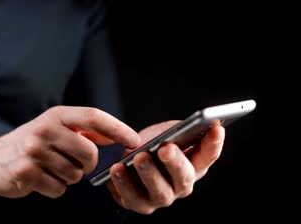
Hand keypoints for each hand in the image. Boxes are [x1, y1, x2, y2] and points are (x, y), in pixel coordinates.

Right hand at [0, 106, 139, 203]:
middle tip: (75, 163)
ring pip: (75, 174)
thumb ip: (83, 129)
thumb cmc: (31, 144)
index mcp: (55, 115)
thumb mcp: (53, 127)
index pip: (93, 116)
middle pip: (89, 152)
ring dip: (69, 177)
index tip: (135, 140)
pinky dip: (55, 189)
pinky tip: (42, 179)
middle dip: (88, 164)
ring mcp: (34, 152)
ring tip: (51, 169)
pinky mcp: (26, 173)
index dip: (117, 128)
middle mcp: (44, 130)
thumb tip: (116, 136)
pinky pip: (58, 189)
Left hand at [107, 120, 224, 213]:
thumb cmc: (152, 144)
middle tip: (165, 148)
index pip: (209, 156)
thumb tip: (184, 128)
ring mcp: (160, 198)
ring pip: (159, 192)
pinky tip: (117, 168)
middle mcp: (181, 186)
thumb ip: (176, 131)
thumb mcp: (165, 133)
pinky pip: (131, 198)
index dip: (214, 143)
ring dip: (149, 174)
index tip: (216, 128)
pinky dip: (123, 183)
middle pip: (184, 177)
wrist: (127, 161)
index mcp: (193, 165)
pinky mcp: (137, 204)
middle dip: (175, 162)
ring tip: (139, 157)